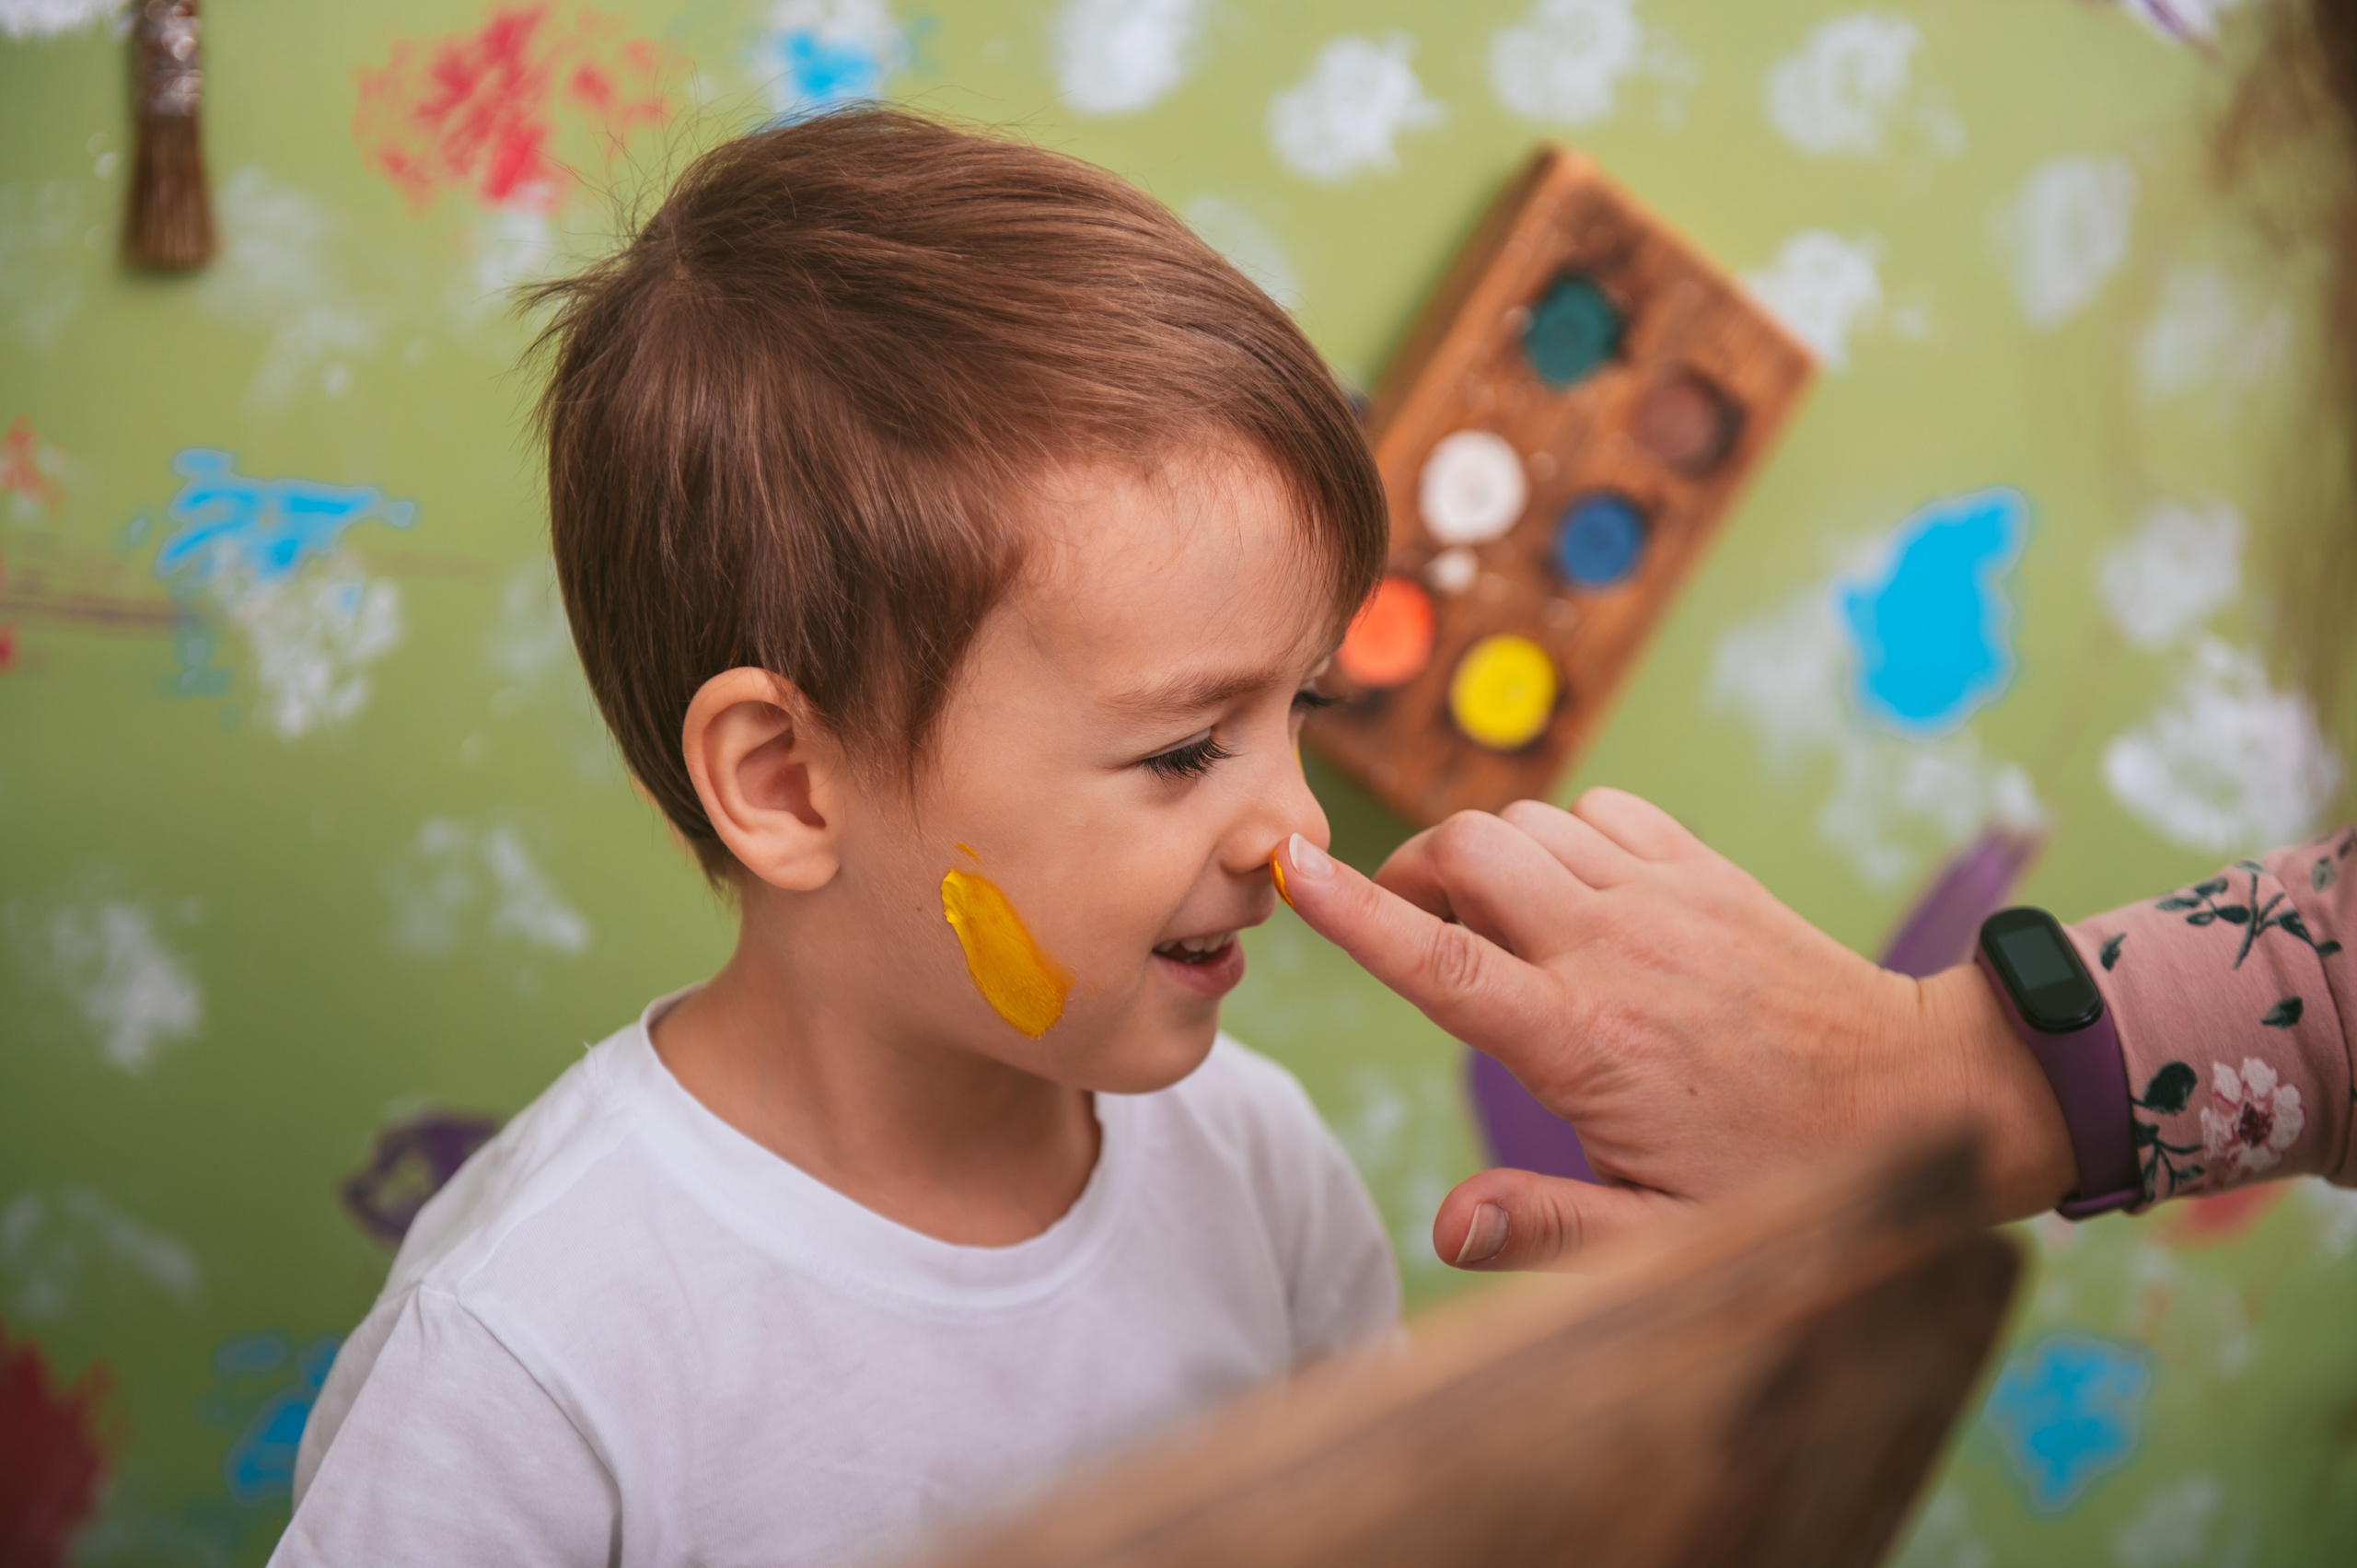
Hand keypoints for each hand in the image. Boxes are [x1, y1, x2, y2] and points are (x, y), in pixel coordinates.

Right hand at [1277, 789, 2074, 1269]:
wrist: (1923, 1092)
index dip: (1353, 911)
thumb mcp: (1667, 1240)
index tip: (1289, 868)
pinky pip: (1602, 810)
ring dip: (1487, 856)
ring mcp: (1663, 896)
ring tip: (1491, 921)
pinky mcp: (1704, 870)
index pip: (1438, 961)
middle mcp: (1614, 948)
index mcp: (1583, 1041)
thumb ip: (1549, 1230)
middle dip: (1412, 871)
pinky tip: (1575, 894)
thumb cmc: (1788, 1179)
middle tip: (1410, 923)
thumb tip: (1446, 1224)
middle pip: (1469, 852)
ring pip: (1528, 822)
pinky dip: (1564, 836)